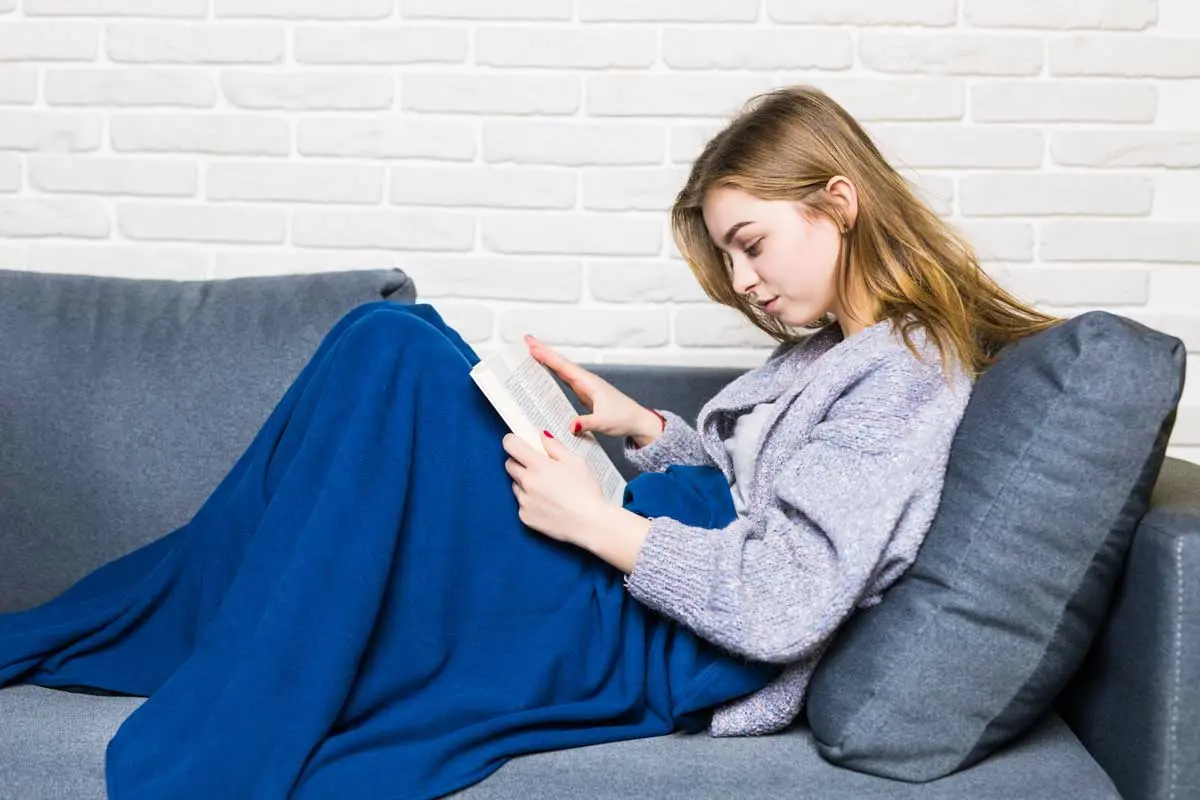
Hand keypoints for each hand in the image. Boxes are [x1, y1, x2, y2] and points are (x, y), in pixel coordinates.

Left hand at [502, 430, 607, 545]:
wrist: (590, 524)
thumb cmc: (586, 493)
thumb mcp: (576, 462)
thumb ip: (555, 446)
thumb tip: (542, 436)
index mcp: (538, 465)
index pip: (510, 444)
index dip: (513, 441)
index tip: (518, 442)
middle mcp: (527, 482)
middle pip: (509, 464)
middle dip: (519, 461)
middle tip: (537, 466)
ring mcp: (524, 501)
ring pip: (515, 484)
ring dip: (525, 482)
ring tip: (547, 488)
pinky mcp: (525, 517)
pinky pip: (521, 503)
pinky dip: (530, 501)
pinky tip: (547, 504)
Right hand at [524, 334, 663, 445]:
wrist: (637, 421)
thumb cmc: (624, 418)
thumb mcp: (604, 422)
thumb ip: (587, 423)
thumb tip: (570, 426)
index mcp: (589, 383)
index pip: (563, 367)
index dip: (547, 356)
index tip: (532, 345)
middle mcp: (586, 381)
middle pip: (560, 363)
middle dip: (543, 352)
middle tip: (527, 341)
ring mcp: (585, 386)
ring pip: (562, 369)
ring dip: (547, 360)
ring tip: (532, 351)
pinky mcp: (585, 393)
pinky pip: (565, 379)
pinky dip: (554, 372)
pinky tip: (547, 371)